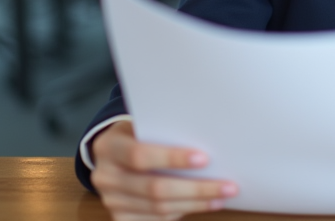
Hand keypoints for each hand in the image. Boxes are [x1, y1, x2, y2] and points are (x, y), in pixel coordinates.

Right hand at [89, 120, 237, 220]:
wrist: (111, 155)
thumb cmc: (138, 134)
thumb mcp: (144, 123)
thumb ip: (166, 130)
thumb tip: (208, 138)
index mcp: (109, 147)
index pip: (140, 155)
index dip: (172, 158)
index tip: (205, 159)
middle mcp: (105, 177)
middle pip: (154, 188)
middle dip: (196, 188)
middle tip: (229, 186)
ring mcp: (111, 201)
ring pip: (159, 208)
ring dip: (196, 203)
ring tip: (223, 196)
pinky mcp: (121, 218)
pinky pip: (156, 219)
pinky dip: (185, 211)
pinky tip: (206, 204)